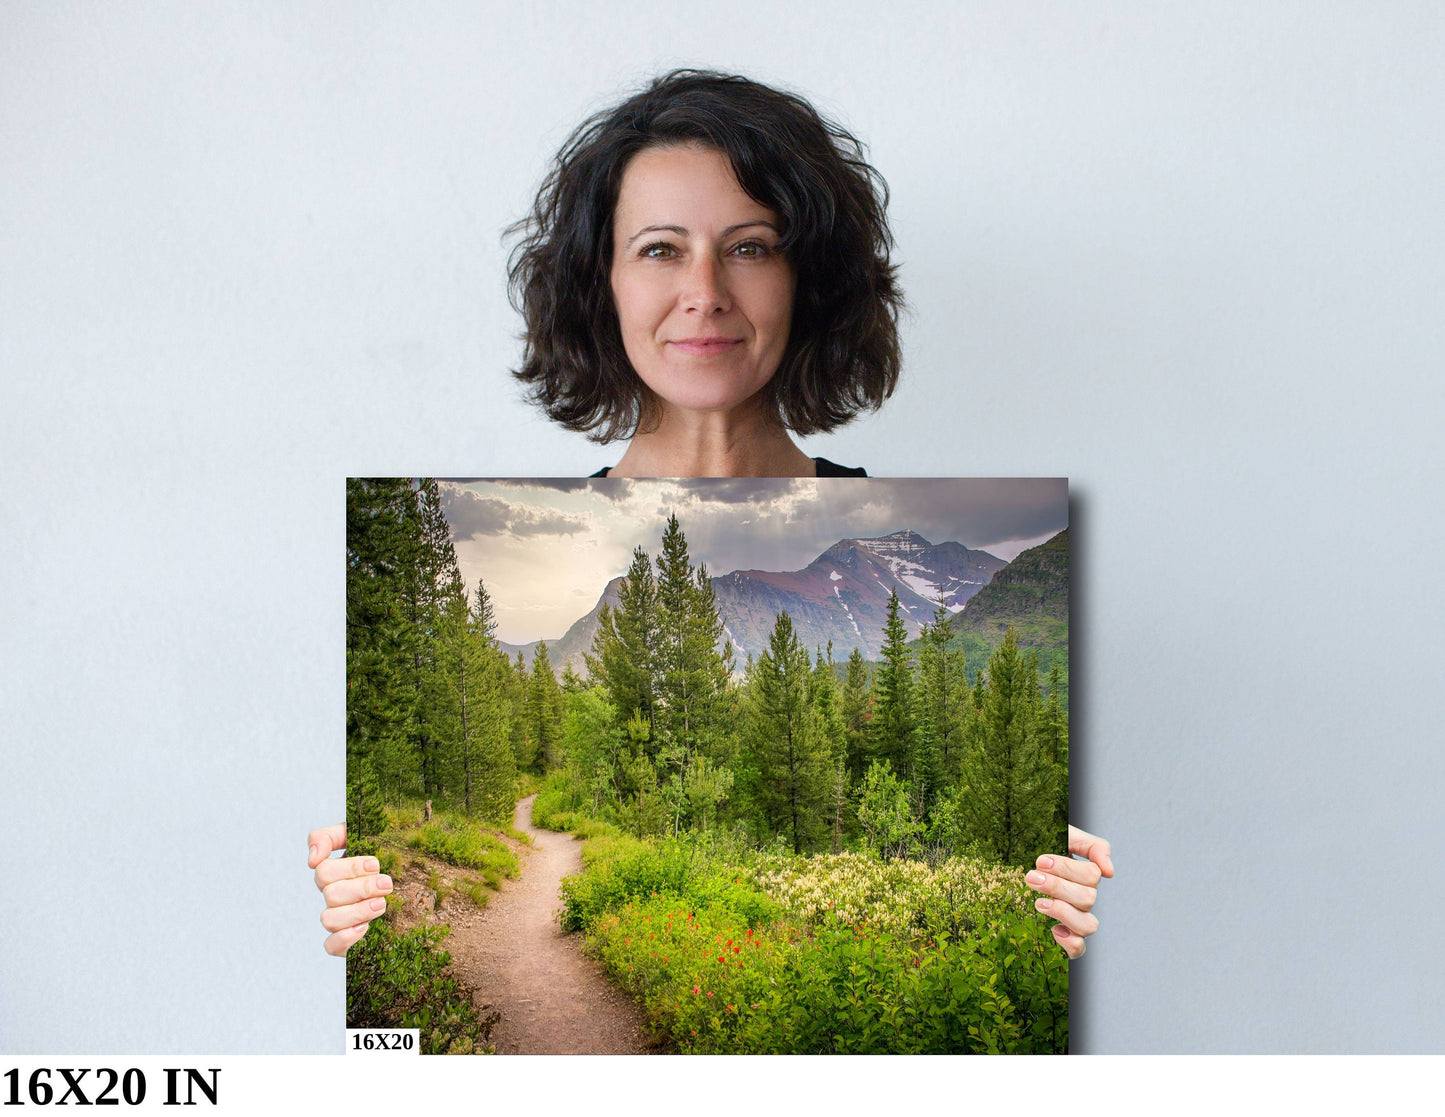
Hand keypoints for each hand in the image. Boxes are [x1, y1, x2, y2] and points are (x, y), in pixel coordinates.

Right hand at [308, 823, 392, 956]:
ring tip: (382, 904)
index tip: (375, 864)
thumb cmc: (383, 853)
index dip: (349, 868)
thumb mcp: (360, 835)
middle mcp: (334, 897)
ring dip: (357, 911)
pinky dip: (345, 938)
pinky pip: (331, 946)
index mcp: (335, 873)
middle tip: (387, 884)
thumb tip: (312, 859)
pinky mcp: (347, 941)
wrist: (412, 880)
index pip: (324, 872)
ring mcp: (339, 919)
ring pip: (329, 920)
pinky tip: (365, 928)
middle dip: (361, 888)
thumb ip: (329, 837)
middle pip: (331, 895)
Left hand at [1026, 826, 1113, 959]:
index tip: (1040, 861)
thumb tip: (1110, 872)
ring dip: (1063, 912)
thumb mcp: (1067, 836)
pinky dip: (1070, 943)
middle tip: (1031, 877)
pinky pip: (1078, 949)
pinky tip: (1053, 929)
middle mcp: (1085, 898)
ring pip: (1088, 925)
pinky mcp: (1065, 935)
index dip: (1066, 869)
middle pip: (1087, 899)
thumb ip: (1093, 846)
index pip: (1091, 876)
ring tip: (1038, 902)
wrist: (1021, 855)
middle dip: (1057, 887)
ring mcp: (1076, 917)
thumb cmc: (1045, 846)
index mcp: (1087, 876)